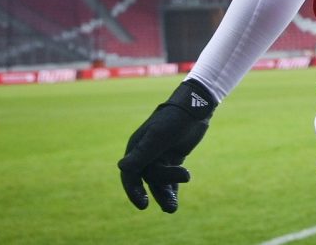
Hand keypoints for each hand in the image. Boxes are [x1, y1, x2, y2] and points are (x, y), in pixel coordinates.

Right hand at [117, 78, 216, 212]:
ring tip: (173, 208)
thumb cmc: (173, 119)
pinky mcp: (173, 158)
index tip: (143, 205)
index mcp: (136, 148)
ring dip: (166, 194)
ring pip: (160, 180)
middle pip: (149, 179)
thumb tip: (121, 167)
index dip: (134, 191)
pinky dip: (173, 188)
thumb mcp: (157, 137)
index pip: (130, 175)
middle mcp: (145, 154)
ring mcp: (159, 156)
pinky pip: (170, 177)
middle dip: (160, 193)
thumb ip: (142, 154)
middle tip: (170, 207)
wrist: (194, 108)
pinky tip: (175, 199)